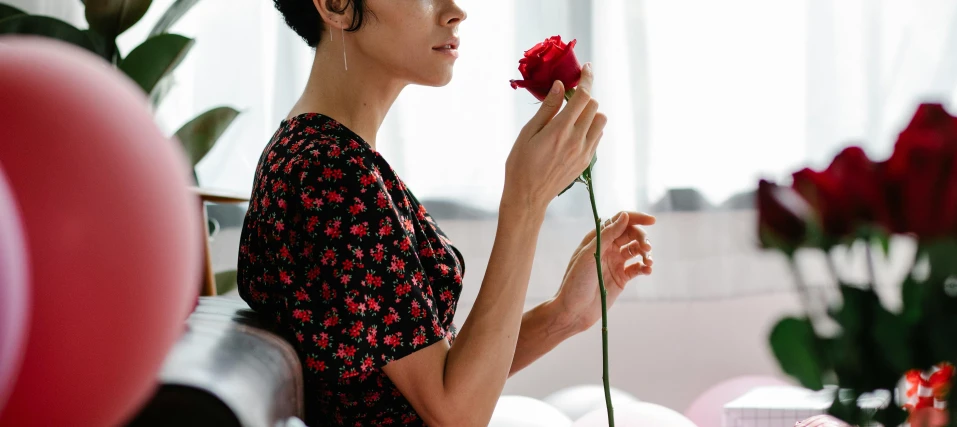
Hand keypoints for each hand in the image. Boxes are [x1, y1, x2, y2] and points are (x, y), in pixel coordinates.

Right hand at [503, 63, 606, 212]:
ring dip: (590, 113)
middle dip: (584, 97)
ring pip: (601, 120)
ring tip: (572, 117)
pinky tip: (573, 132)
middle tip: (568, 98)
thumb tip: (560, 86)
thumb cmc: (520, 164)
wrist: (528, 196)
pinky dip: (590, 128)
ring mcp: (584, 152)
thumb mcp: (528, 133)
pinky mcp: (586, 162)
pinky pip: (597, 136)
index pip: (583, 97)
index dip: (587, 79)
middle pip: (594, 106)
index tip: (587, 68)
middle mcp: (577, 140)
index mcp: (560, 130)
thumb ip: (548, 109)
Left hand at [553, 211, 655, 331]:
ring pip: (636, 250)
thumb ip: (608, 235)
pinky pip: (638, 268)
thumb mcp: (590, 255)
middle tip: (646, 248)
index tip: (652, 220)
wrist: (574, 311)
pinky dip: (645, 267)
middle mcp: (607, 248)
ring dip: (646, 253)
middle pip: (631, 235)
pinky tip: (647, 270)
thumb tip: (624, 215)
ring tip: (648, 262)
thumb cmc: (576, 281)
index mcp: (597, 239)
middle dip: (642, 238)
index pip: (619, 221)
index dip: (636, 218)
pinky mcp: (621, 278)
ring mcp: (615, 262)